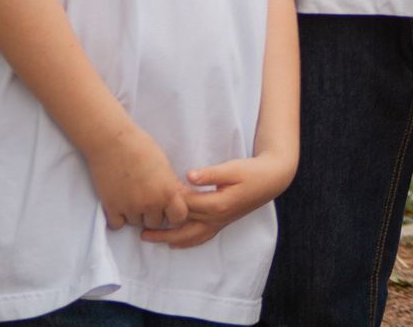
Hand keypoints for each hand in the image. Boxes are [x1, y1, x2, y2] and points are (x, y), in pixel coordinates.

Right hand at [87, 122, 191, 232]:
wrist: (113, 141)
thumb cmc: (142, 147)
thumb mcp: (165, 166)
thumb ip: (171, 186)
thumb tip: (178, 199)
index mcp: (167, 193)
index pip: (179, 218)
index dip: (174, 213)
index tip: (168, 206)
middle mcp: (150, 204)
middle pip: (156, 222)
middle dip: (153, 213)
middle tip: (146, 197)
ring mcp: (130, 208)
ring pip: (136, 222)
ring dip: (134, 213)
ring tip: (131, 194)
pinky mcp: (111, 207)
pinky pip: (117, 225)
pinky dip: (118, 217)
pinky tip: (119, 203)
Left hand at [143, 149, 298, 247]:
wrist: (273, 179)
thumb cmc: (253, 171)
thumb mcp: (233, 168)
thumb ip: (210, 174)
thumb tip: (188, 176)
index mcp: (217, 204)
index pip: (185, 204)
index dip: (168, 199)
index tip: (152, 195)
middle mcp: (216, 218)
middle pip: (182, 225)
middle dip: (161, 226)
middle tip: (139, 228)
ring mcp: (220, 222)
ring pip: (190, 236)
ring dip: (169, 238)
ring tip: (150, 238)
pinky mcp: (223, 222)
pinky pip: (202, 237)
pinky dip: (187, 242)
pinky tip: (176, 243)